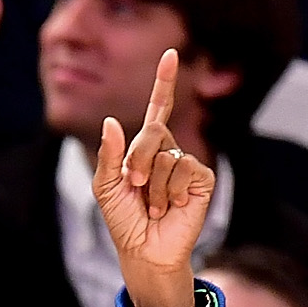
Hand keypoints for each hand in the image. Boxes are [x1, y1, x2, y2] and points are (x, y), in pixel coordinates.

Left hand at [91, 49, 214, 306]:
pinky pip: (184, 167)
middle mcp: (169, 151)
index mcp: (146, 148)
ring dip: (153, 184)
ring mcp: (187, 164)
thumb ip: (108, 155)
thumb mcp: (106, 187)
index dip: (164, 83)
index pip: (157, 110)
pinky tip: (172, 207)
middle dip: (137, 159)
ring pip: (166, 154)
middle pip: (152, 131)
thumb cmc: (124, 221)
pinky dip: (171, 190)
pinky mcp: (202, 179)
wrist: (144, 251)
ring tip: (153, 206)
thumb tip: (112, 121)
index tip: (171, 55)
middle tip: (135, 186)